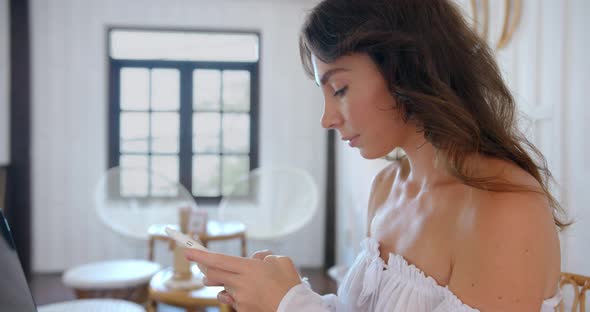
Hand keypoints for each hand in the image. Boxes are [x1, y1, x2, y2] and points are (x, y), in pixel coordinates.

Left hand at [185, 249, 301, 311]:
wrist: (295, 309)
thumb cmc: (290, 283)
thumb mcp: (280, 261)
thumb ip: (264, 257)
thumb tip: (256, 259)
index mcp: (249, 268)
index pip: (218, 260)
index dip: (201, 256)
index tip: (188, 252)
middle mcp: (240, 284)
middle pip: (214, 276)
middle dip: (207, 271)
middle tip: (205, 270)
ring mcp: (240, 299)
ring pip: (223, 290)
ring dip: (225, 286)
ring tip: (240, 284)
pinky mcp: (243, 311)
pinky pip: (234, 302)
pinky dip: (238, 297)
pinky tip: (251, 296)